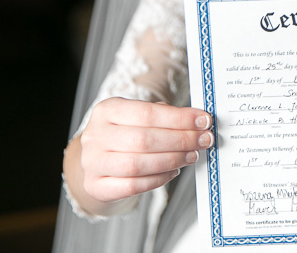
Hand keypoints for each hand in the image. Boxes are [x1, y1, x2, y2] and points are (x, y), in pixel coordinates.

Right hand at [76, 97, 213, 205]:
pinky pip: (132, 186)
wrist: (96, 159)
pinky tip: (174, 170)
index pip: (147, 113)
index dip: (179, 118)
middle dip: (181, 140)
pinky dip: (158, 179)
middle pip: (144, 140)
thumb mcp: (136, 115)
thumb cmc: (123, 134)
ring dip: (172, 160)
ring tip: (192, 155)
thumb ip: (163, 114)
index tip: (203, 120)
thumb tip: (196, 120)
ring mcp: (92, 163)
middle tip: (203, 140)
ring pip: (138, 165)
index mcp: (106, 110)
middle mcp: (95, 136)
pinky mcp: (96, 186)